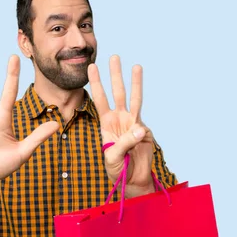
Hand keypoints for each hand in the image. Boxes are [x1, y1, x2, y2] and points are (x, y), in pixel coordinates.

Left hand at [88, 55, 155, 197]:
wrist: (132, 180)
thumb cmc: (117, 169)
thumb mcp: (112, 157)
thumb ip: (124, 143)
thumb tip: (139, 128)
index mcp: (106, 123)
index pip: (100, 99)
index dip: (96, 83)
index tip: (91, 67)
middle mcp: (119, 119)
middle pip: (117, 92)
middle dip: (115, 75)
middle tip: (114, 56)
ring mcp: (133, 123)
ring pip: (135, 98)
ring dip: (135, 82)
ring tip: (137, 65)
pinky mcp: (145, 131)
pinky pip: (142, 128)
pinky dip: (140, 132)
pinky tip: (137, 145)